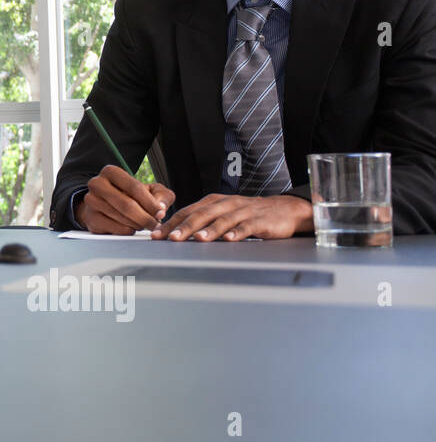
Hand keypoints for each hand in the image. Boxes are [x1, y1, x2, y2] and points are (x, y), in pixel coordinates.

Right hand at [76, 165, 174, 233]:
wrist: (106, 206)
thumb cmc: (131, 196)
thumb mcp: (150, 190)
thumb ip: (161, 196)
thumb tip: (160, 209)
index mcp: (110, 172)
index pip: (134, 187)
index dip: (150, 202)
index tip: (161, 213)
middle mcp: (97, 184)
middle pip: (126, 204)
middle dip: (145, 217)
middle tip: (155, 224)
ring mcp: (91, 201)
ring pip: (121, 218)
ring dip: (138, 225)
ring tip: (144, 224)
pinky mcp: (91, 218)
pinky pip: (115, 229)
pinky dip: (128, 231)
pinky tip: (132, 228)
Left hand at [152, 193, 311, 240]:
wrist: (284, 210)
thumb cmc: (248, 214)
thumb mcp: (223, 213)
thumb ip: (202, 220)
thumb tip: (175, 233)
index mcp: (213, 202)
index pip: (188, 212)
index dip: (171, 223)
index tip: (156, 235)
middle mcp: (226, 204)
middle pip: (202, 215)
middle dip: (185, 227)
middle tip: (171, 238)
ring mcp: (243, 212)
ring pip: (223, 220)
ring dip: (209, 230)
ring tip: (197, 239)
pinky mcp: (260, 221)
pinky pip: (247, 227)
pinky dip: (238, 233)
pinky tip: (230, 239)